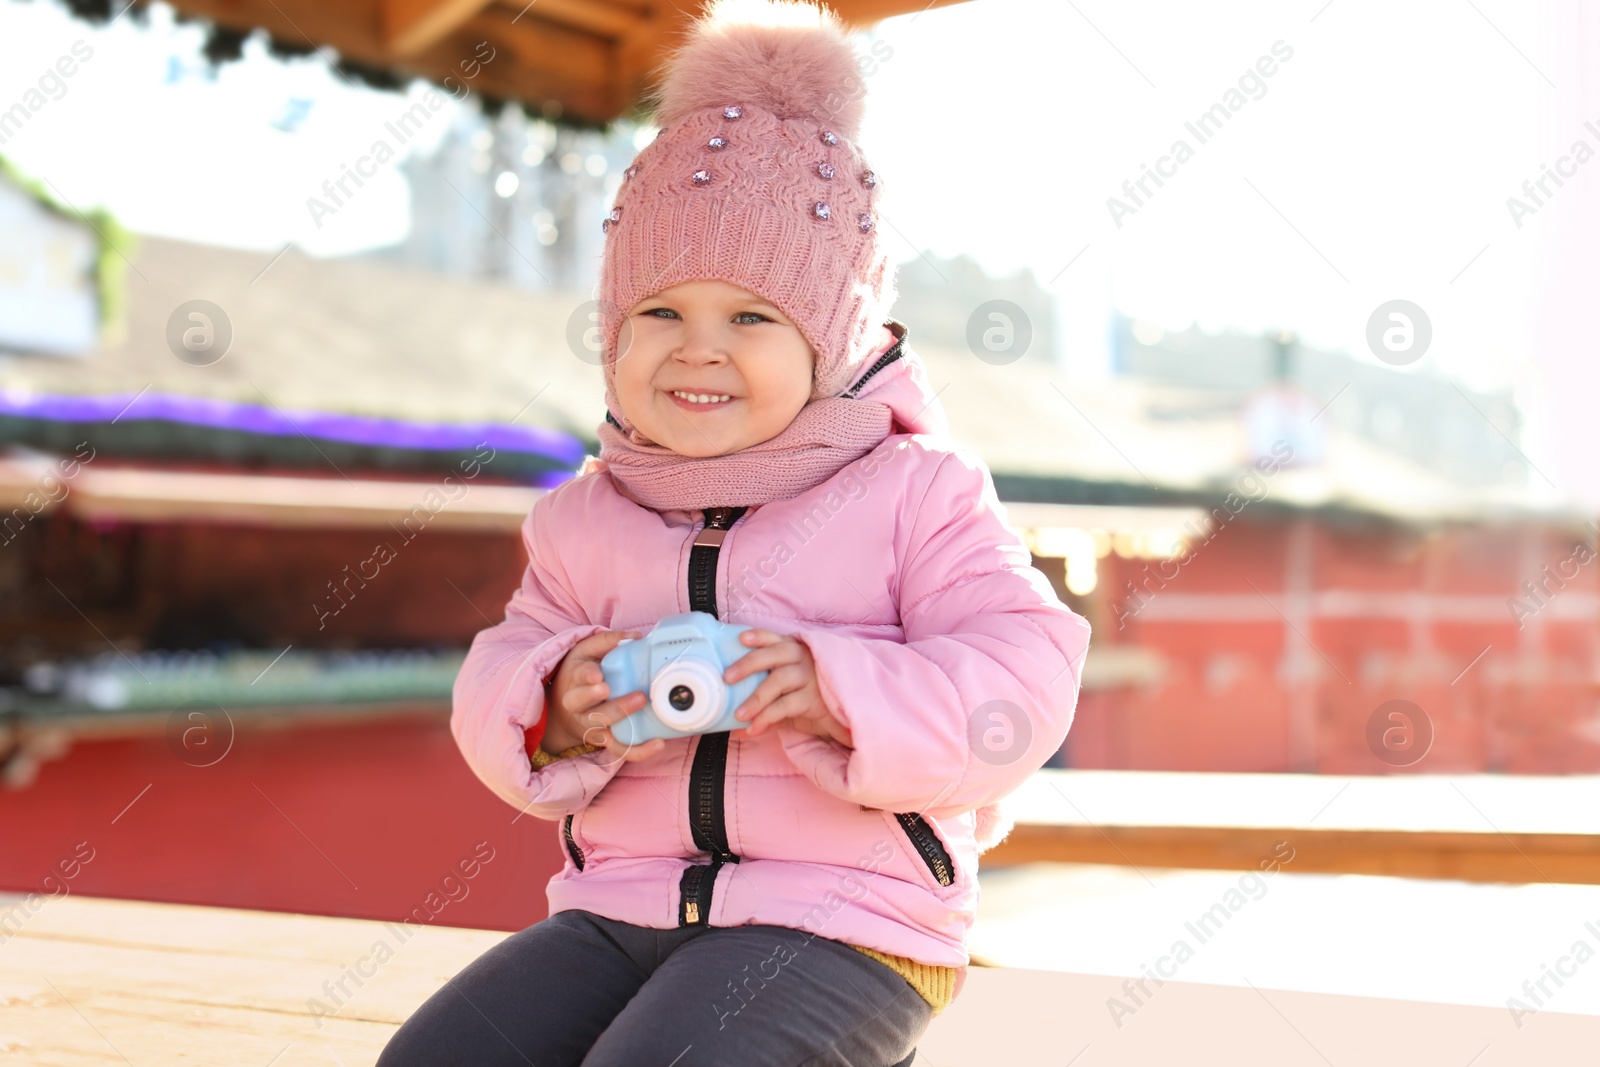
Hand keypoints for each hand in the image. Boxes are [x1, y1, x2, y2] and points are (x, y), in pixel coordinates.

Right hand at [542, 630, 666, 763]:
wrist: (563, 709)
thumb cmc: (580, 674)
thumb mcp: (586, 651)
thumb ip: (607, 641)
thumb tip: (635, 637)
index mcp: (575, 679)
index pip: (579, 677)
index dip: (588, 678)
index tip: (598, 676)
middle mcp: (579, 705)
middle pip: (591, 708)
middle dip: (614, 704)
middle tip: (637, 697)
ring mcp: (591, 725)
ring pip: (605, 729)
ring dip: (628, 724)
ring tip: (648, 713)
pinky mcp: (603, 740)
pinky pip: (619, 749)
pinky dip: (638, 750)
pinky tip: (658, 743)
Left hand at [725, 629, 851, 746]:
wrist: (844, 718)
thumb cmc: (812, 701)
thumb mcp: (789, 696)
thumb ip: (765, 704)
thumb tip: (734, 724)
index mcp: (796, 651)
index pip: (776, 639)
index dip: (759, 637)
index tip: (741, 638)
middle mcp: (804, 659)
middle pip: (774, 655)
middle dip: (748, 665)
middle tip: (728, 678)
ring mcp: (811, 677)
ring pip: (778, 680)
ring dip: (755, 698)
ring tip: (739, 714)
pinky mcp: (814, 698)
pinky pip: (785, 706)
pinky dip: (766, 717)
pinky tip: (754, 728)